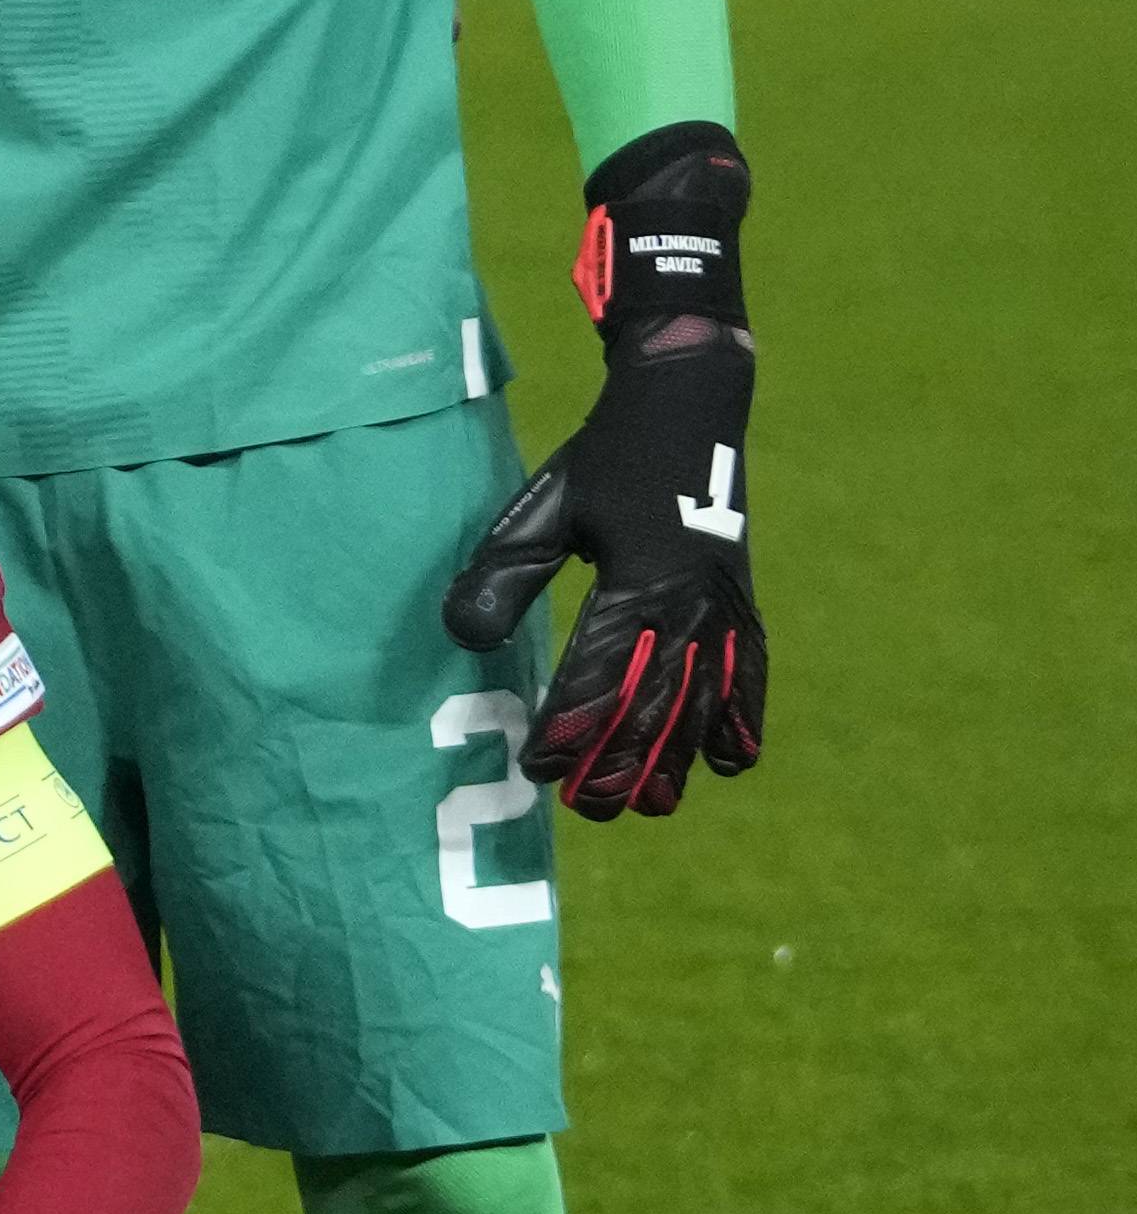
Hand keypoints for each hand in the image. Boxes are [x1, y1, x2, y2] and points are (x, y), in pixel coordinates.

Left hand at [440, 121, 764, 817]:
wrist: (689, 402)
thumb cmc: (603, 458)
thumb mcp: (542, 508)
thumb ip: (502, 574)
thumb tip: (463, 639)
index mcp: (639, 578)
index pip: (599, 674)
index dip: (569, 728)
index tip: (538, 769)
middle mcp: (693, 598)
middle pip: (656, 702)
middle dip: (620, 762)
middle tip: (586, 810)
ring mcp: (726, 601)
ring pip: (705, 698)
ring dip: (676, 756)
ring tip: (649, 807)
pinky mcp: (743, 598)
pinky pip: (750, 669)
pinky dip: (741, 718)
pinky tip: (730, 764)